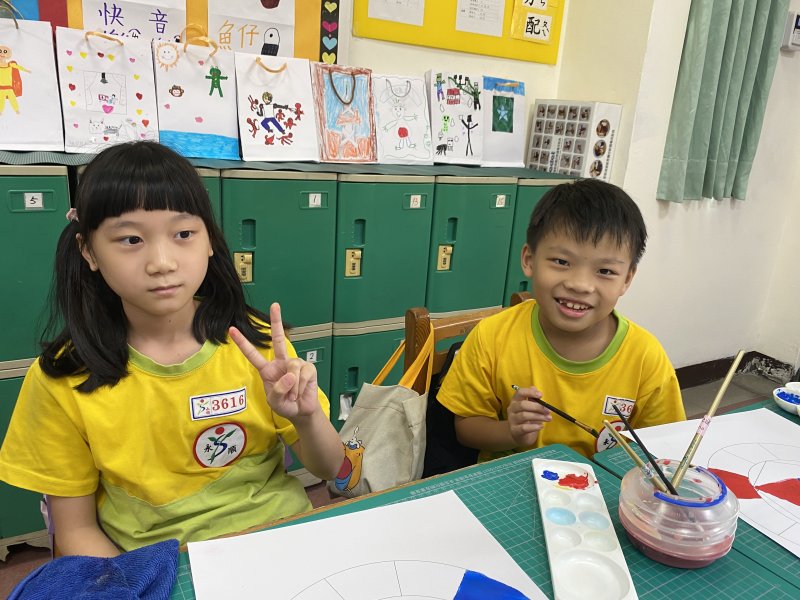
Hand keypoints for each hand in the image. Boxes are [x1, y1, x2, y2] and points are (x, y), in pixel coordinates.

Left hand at [230, 303, 318, 420]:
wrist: (301, 411)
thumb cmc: (285, 405)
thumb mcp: (274, 401)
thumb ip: (277, 390)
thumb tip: (290, 374)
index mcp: (267, 369)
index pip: (253, 354)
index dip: (242, 342)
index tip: (232, 329)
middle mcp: (281, 362)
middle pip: (278, 339)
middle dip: (276, 321)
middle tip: (275, 305)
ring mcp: (295, 364)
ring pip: (292, 367)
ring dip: (293, 386)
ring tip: (293, 395)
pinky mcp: (308, 368)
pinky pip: (303, 374)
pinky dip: (301, 386)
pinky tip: (301, 391)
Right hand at [508, 385, 550, 446]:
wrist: (519, 435)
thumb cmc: (526, 419)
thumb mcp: (530, 408)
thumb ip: (532, 399)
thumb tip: (534, 387)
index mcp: (515, 401)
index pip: (520, 392)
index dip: (530, 392)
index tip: (541, 395)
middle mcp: (511, 409)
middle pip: (523, 405)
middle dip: (537, 407)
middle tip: (549, 410)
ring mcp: (512, 420)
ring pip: (524, 415)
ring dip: (539, 416)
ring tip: (548, 418)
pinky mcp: (514, 430)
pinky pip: (524, 427)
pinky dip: (534, 426)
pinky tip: (541, 426)